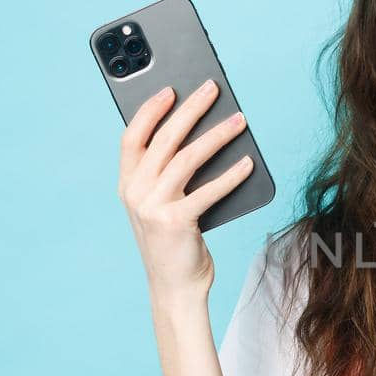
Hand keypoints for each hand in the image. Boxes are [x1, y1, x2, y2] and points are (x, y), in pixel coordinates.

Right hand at [117, 80, 255, 299]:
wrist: (175, 287)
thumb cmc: (175, 241)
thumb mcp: (162, 204)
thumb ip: (169, 174)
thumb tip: (203, 133)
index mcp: (127, 184)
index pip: (132, 137)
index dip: (150, 110)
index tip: (170, 89)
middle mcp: (135, 193)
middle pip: (163, 139)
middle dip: (190, 109)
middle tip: (212, 88)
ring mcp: (153, 207)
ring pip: (186, 158)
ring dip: (216, 135)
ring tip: (239, 120)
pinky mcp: (176, 222)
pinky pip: (208, 190)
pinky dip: (230, 174)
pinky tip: (247, 162)